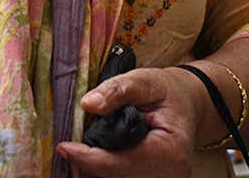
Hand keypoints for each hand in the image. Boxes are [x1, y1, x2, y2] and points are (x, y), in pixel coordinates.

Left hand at [56, 67, 203, 177]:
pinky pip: (123, 176)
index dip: (88, 158)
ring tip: (79, 149)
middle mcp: (170, 174)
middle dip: (89, 163)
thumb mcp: (143, 81)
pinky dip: (106, 168)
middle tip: (68, 146)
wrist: (185, 104)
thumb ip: (116, 90)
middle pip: (116, 176)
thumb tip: (88, 104)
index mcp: (170, 151)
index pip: (119, 164)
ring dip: (96, 166)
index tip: (63, 147)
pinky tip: (92, 155)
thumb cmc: (165, 92)